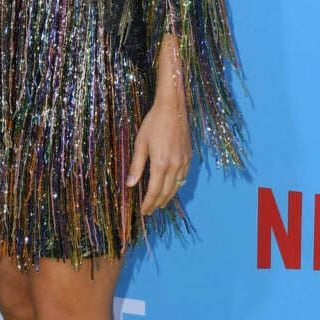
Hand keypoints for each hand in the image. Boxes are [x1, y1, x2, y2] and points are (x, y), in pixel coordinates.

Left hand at [126, 33, 191, 213]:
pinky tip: (171, 187)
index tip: (143, 211)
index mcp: (161, 164)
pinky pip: (183, 177)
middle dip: (157, 203)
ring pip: (177, 187)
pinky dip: (176, 186)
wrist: (173, 108)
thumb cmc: (153, 123)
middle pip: (166, 192)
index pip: (154, 191)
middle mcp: (175, 166)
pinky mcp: (189, 156)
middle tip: (150, 211)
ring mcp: (184, 162)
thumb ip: (136, 165)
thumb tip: (130, 185)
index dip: (148, 203)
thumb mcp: (140, 143)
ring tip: (159, 202)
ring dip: (168, 197)